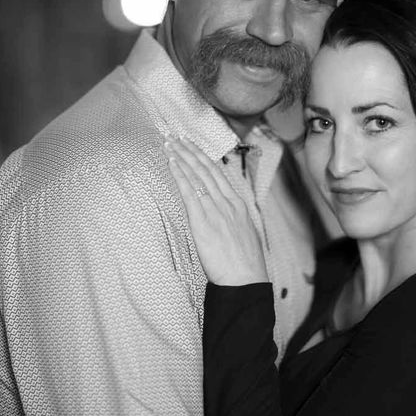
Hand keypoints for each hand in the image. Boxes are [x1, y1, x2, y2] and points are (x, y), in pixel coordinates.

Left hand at [164, 136, 268, 285]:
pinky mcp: (202, 220)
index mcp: (238, 205)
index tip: (194, 146)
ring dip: (182, 156)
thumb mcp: (243, 236)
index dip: (204, 158)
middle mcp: (227, 202)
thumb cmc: (244, 265)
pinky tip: (172, 162)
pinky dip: (180, 174)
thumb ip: (232, 222)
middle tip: (177, 136)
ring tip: (170, 143)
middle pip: (206, 169)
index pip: (218, 174)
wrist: (245, 280)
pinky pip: (189, 191)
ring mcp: (215, 209)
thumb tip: (222, 218)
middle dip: (191, 150)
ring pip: (197, 175)